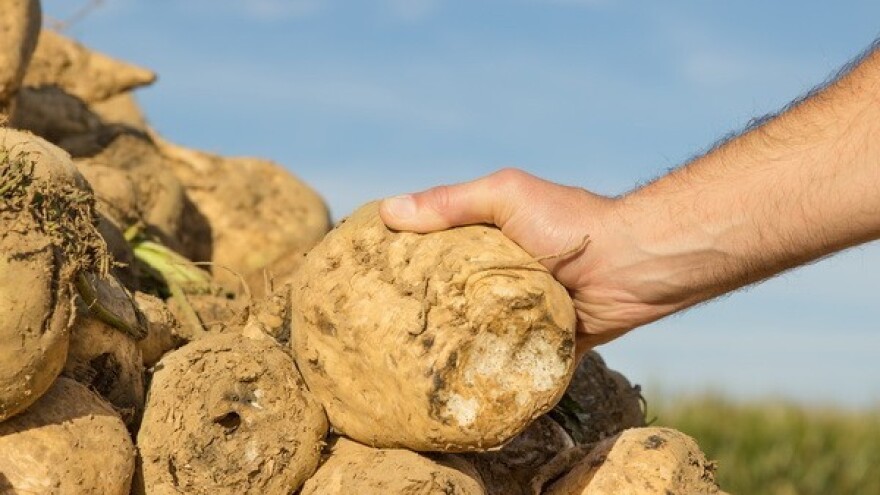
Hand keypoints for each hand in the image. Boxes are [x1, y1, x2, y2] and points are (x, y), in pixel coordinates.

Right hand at [379, 168, 659, 351]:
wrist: (630, 266)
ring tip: (406, 371)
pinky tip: (455, 391)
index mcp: (488, 242)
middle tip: (376, 336)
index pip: (435, 253)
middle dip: (421, 316)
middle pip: (450, 300)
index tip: (365, 282)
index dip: (404, 265)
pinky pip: (509, 366)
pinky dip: (489, 376)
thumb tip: (387, 211)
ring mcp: (519, 315)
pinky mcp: (540, 347)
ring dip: (451, 350)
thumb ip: (451, 202)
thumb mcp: (505, 197)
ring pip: (475, 336)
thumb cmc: (568, 222)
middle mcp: (500, 279)